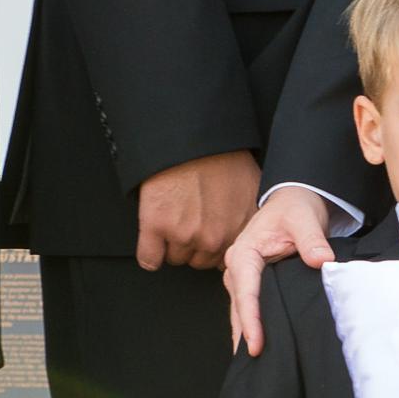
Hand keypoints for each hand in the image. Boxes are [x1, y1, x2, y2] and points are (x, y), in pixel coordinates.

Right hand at [134, 149, 258, 270]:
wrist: (188, 136)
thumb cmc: (219, 153)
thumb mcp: (249, 185)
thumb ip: (246, 213)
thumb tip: (244, 224)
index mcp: (239, 228)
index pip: (225, 258)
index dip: (213, 244)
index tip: (206, 233)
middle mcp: (214, 237)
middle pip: (200, 261)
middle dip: (193, 245)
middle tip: (188, 220)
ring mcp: (185, 235)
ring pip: (176, 258)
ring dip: (171, 245)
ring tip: (172, 218)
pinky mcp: (157, 228)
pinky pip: (150, 258)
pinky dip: (149, 253)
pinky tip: (152, 241)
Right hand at [224, 185, 335, 355]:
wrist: (292, 201)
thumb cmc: (295, 209)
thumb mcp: (305, 219)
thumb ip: (312, 240)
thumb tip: (321, 260)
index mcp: (245, 252)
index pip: (246, 292)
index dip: (251, 320)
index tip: (256, 344)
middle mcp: (238, 266)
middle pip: (239, 307)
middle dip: (244, 335)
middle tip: (255, 363)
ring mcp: (242, 276)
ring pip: (240, 310)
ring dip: (245, 333)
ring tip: (254, 363)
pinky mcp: (251, 281)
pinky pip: (248, 307)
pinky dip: (251, 325)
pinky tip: (258, 346)